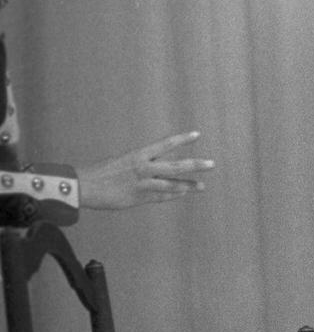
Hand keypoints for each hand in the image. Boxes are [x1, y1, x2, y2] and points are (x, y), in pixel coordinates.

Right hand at [76, 131, 214, 209]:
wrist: (83, 186)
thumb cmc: (101, 172)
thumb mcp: (123, 162)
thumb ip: (142, 164)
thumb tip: (159, 167)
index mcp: (138, 155)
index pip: (165, 144)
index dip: (182, 139)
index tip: (197, 134)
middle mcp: (143, 168)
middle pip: (175, 166)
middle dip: (195, 165)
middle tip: (212, 164)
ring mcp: (142, 183)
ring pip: (171, 184)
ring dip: (188, 185)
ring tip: (202, 186)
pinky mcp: (138, 197)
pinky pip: (161, 196)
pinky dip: (174, 195)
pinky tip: (184, 193)